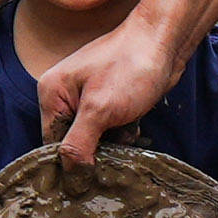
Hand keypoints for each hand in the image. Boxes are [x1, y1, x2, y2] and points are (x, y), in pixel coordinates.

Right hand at [35, 0, 197, 165]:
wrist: (165, 40)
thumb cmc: (131, 67)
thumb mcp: (100, 110)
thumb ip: (79, 145)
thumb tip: (71, 177)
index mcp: (51, 93)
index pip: (51, 143)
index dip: (71, 160)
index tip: (92, 172)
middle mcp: (64, 94)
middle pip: (72, 140)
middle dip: (96, 148)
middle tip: (117, 144)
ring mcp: (86, 95)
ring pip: (93, 135)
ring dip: (113, 141)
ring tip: (129, 129)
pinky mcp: (108, 98)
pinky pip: (108, 126)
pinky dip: (122, 131)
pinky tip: (135, 124)